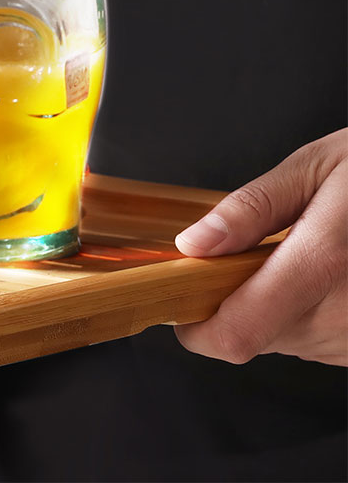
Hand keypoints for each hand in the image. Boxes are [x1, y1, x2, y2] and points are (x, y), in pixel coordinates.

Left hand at [173, 129, 346, 365]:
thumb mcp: (318, 168)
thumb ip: (251, 209)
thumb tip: (193, 244)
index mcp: (324, 265)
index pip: (235, 333)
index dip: (194, 326)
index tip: (179, 298)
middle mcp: (347, 316)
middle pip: (252, 337)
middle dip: (233, 299)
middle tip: (250, 252)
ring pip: (284, 341)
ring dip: (272, 305)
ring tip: (302, 256)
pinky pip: (319, 341)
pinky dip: (306, 312)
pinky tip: (329, 274)